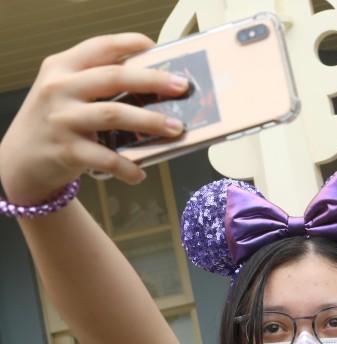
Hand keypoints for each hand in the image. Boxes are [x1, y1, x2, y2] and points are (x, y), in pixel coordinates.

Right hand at [0, 34, 188, 202]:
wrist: (20, 160)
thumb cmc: (55, 122)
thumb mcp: (64, 91)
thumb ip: (95, 81)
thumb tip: (151, 80)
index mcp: (62, 67)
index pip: (99, 47)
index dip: (129, 44)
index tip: (155, 47)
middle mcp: (59, 88)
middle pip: (113, 77)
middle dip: (153, 80)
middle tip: (182, 87)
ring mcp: (62, 119)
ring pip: (113, 114)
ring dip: (150, 121)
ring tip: (176, 129)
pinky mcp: (66, 150)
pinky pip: (106, 158)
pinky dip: (126, 167)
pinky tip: (139, 173)